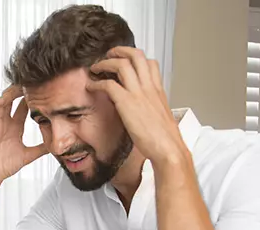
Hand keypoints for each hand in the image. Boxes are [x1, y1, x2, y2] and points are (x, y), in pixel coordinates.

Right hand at [0, 85, 47, 186]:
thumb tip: (56, 145)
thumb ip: (40, 148)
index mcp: (15, 127)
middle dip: (19, 90)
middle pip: (11, 99)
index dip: (31, 98)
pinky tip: (0, 101)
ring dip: (7, 94)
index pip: (23, 107)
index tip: (42, 91)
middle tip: (30, 83)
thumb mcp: (28, 155)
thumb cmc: (5, 166)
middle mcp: (5, 123)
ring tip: (17, 89)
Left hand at [87, 47, 187, 165]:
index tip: (126, 60)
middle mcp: (149, 87)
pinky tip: (91, 86)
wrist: (168, 148)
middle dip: (120, 51)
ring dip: (105, 63)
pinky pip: (108, 85)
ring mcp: (138, 93)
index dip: (136, 58)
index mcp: (158, 90)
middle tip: (109, 54)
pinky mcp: (127, 103)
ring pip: (121, 64)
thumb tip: (143, 111)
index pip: (150, 63)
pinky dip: (97, 83)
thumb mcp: (160, 117)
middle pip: (136, 56)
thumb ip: (151, 108)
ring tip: (96, 67)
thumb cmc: (165, 138)